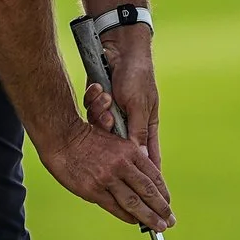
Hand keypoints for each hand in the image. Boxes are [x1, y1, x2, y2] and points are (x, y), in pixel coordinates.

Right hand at [41, 118, 172, 230]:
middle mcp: (122, 165)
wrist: (63, 138)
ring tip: (159, 227)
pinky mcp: (92, 189)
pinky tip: (135, 221)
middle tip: (170, 221)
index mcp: (130, 151)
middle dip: (161, 209)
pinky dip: (126, 216)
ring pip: (134, 202)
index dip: (163, 193)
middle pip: (148, 192)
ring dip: (148, 217)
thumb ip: (131, 159)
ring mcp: (107, 178)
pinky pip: (114, 206)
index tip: (168, 203)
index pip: (154, 177)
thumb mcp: (117, 141)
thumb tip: (144, 181)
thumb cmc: (89, 139)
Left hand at [93, 24, 161, 166]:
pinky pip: (91, 114)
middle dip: (110, 143)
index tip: (142, 191)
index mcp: (146, 126)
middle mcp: (130, 123)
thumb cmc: (136, 76)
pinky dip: (93, 101)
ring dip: (100, 115)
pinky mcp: (98, 105)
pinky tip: (98, 88)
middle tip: (108, 138)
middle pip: (118, 148)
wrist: (119, 48)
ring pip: (101, 130)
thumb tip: (141, 160)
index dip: (146, 176)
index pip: (148, 158)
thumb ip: (137, 133)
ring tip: (104, 97)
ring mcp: (113, 114)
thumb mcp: (138, 106)